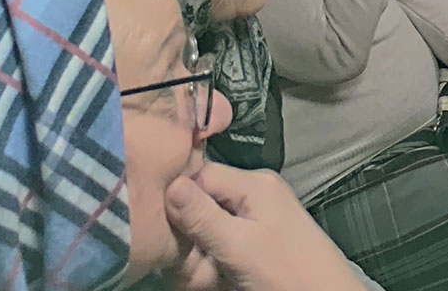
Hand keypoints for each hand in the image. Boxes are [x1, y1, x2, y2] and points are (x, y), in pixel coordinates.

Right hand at [165, 162, 362, 290]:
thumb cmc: (286, 270)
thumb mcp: (238, 244)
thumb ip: (202, 216)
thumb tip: (171, 183)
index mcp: (254, 183)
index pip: (199, 174)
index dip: (176, 197)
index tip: (161, 225)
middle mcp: (256, 190)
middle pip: (202, 199)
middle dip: (189, 229)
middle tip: (191, 257)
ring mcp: (259, 212)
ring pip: (209, 222)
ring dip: (200, 248)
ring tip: (210, 270)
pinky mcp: (258, 234)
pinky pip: (223, 237)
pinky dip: (215, 255)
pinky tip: (218, 273)